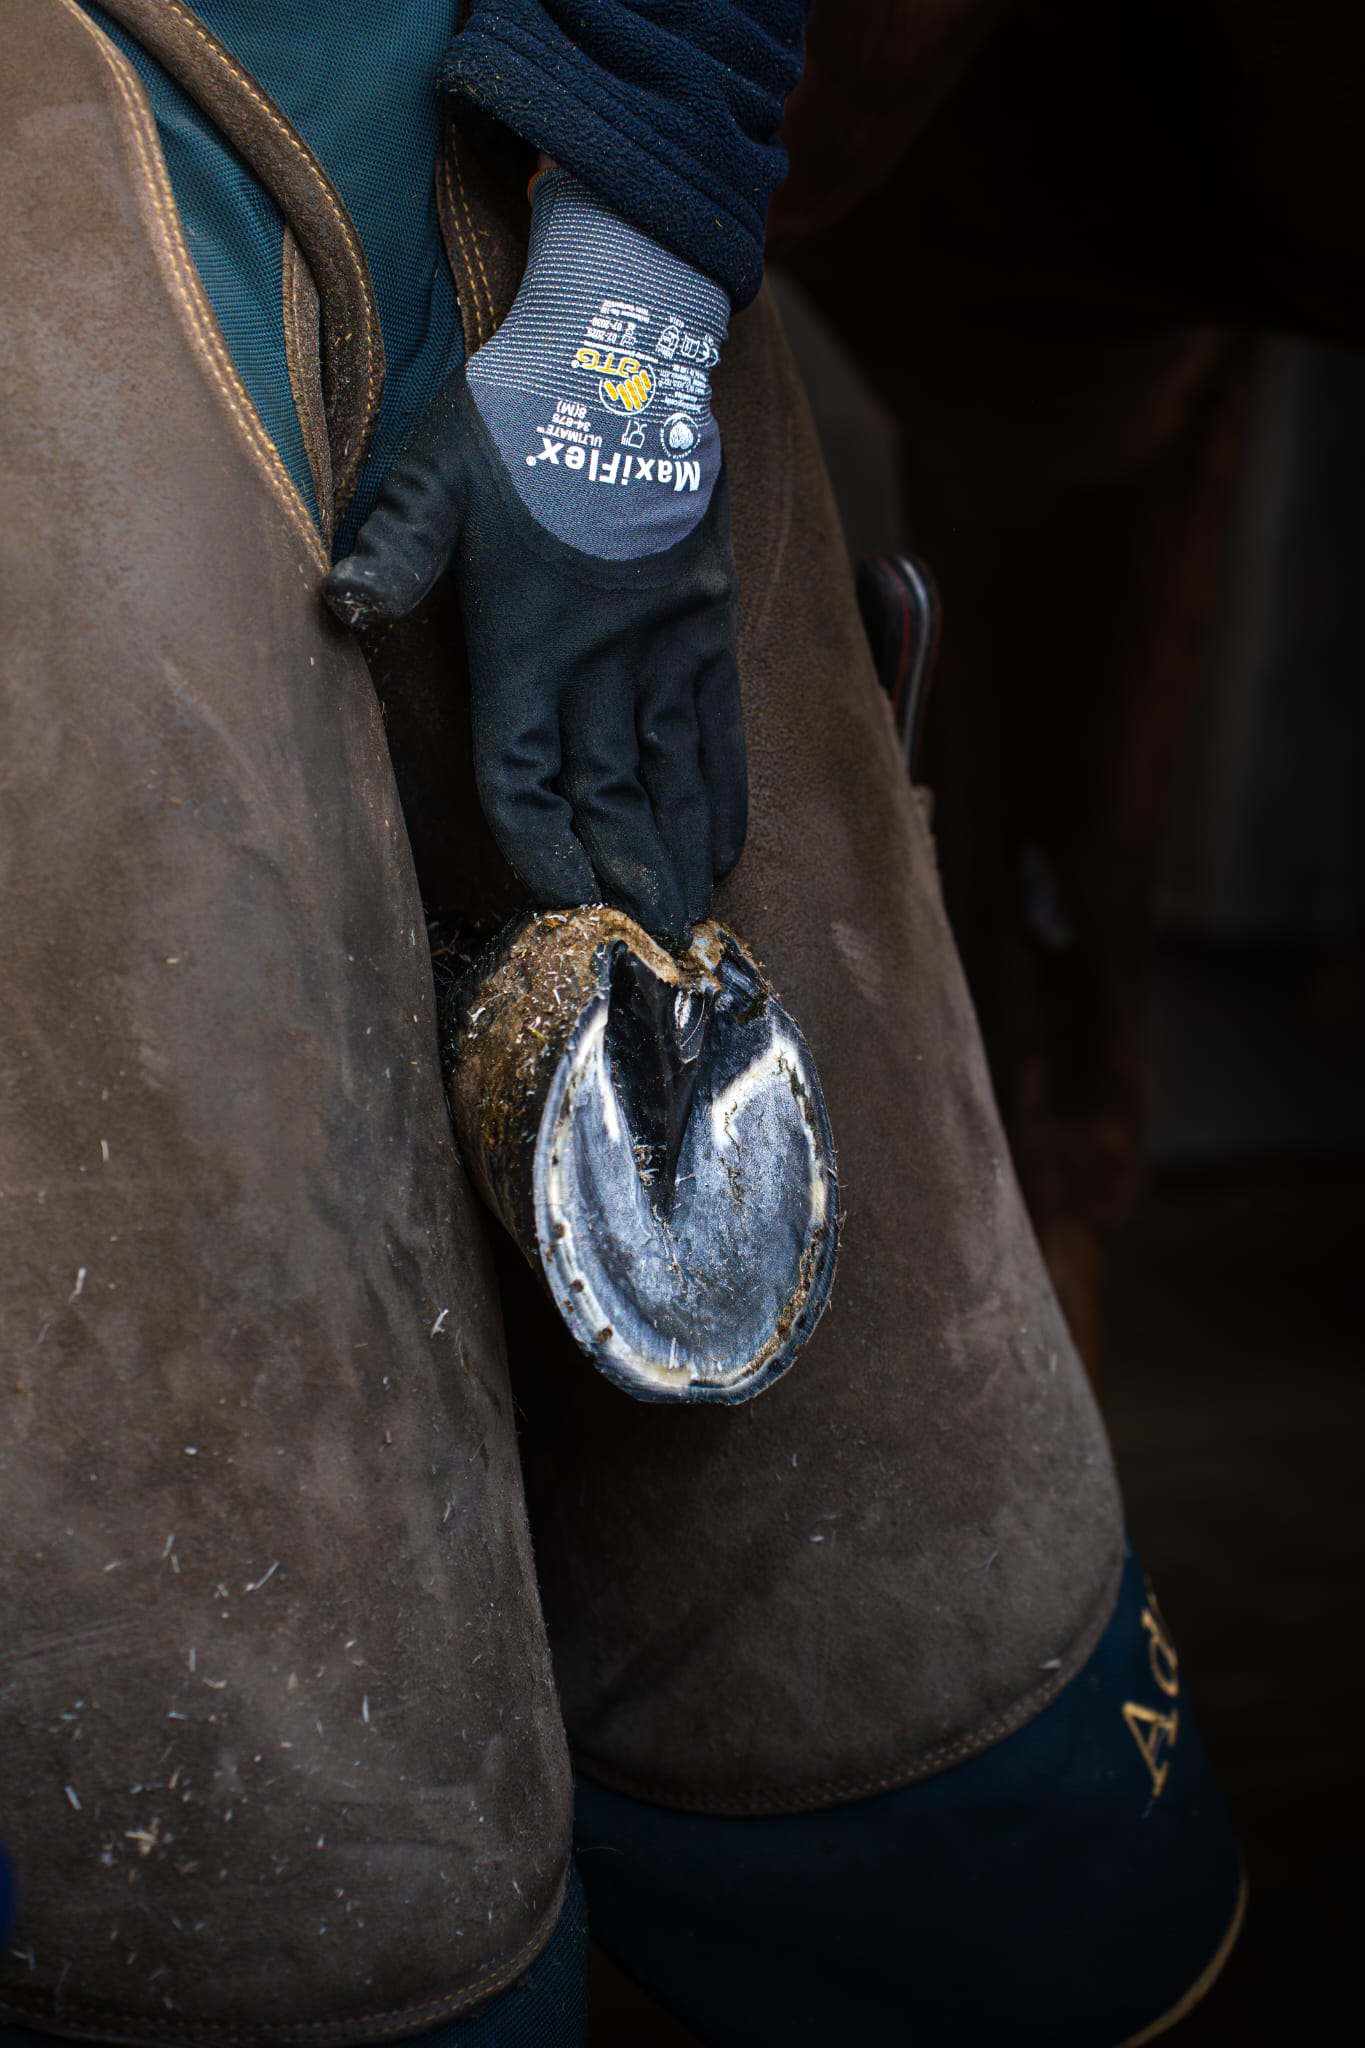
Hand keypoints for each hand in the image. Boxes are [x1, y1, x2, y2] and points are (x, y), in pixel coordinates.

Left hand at [324, 172, 745, 944]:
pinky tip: (727, 840)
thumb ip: (394, 549)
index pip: (528, 774)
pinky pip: (720, 728)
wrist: (627, 351)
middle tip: (645, 948)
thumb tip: (339, 608)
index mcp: (530, 637)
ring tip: (691, 922)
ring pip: (676, 775)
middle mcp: (604, 657)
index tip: (557, 897)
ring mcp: (667, 644)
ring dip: (680, 854)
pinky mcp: (707, 624)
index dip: (540, 847)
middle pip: (612, 795)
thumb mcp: (433, 474)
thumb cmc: (516, 414)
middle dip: (628, 879)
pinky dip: (722, 791)